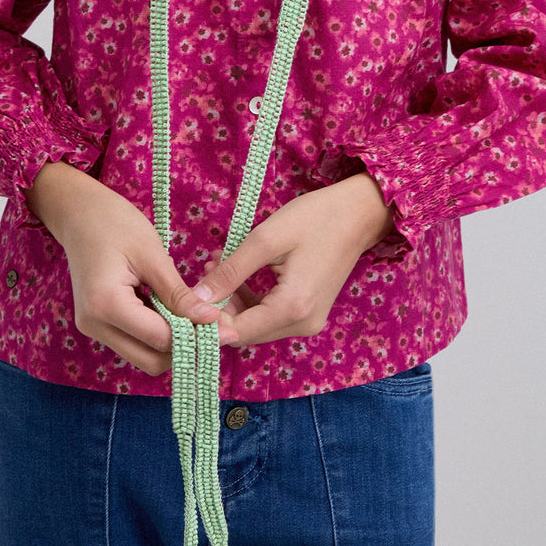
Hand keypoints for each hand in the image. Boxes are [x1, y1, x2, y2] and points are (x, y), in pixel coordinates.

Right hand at [25, 162, 237, 376]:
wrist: (78, 213)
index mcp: (106, 305)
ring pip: (143, 355)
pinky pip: (134, 341)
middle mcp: (95, 325)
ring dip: (172, 342)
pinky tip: (174, 309)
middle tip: (214, 323)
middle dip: (185, 346)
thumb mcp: (152, 254)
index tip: (226, 326)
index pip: (159, 339)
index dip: (196, 336)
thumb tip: (209, 320)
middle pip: (151, 359)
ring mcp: (94, 327)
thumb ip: (178, 293)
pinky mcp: (99, 324)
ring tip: (196, 314)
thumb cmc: (114, 223)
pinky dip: (158, 333)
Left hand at [188, 172, 394, 346]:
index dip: (207, 320)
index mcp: (292, 308)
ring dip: (233, 302)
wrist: (359, 213)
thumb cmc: (315, 219)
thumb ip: (230, 272)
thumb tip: (196, 299)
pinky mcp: (309, 312)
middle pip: (246, 332)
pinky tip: (237, 274)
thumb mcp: (266, 239)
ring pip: (256, 325)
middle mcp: (302, 324)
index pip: (236, 332)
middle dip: (219, 307)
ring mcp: (308, 321)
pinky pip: (271, 316)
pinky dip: (251, 300)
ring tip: (216, 265)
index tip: (186, 297)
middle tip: (202, 271)